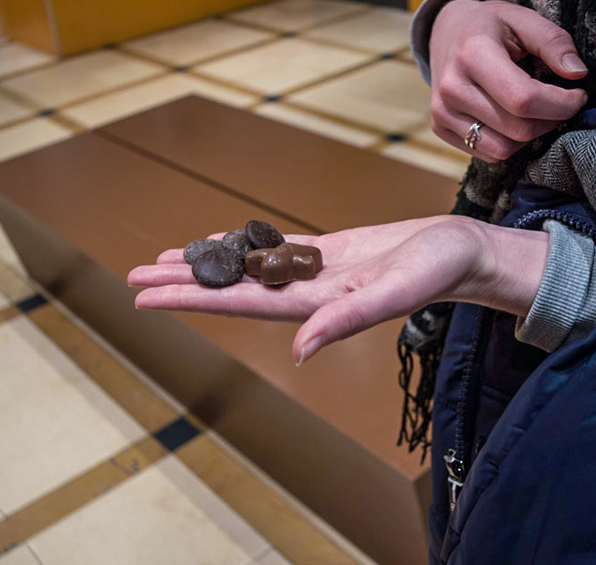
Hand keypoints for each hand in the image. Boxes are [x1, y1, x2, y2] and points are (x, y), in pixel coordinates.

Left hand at [127, 216, 547, 364]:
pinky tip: (221, 244)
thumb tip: (299, 351)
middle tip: (134, 275)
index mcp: (314, 305)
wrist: (460, 253)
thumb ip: (346, 320)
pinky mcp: (326, 255)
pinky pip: (273, 251)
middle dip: (182, 283)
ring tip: (164, 260)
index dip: (190, 300)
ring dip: (206, 266)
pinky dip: (243, 247)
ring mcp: (313, 274)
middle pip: (231, 288)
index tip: (145, 297)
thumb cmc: (437, 270)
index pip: (237, 304)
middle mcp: (305, 294)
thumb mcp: (394, 292)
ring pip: (247, 269)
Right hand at [429, 0, 588, 161]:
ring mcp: (442, 112)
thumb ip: (553, 41)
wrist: (443, 33)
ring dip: (530, 136)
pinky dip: (508, 142)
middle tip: (561, 105)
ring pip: (503, 149)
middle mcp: (452, 88)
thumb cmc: (489, 25)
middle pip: (518, 129)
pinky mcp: (440, 128)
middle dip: (551, 121)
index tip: (579, 95)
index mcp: (473, 55)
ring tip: (536, 113)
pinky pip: (487, 153)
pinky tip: (512, 119)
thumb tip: (578, 73)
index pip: (524, 100)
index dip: (561, 105)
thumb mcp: (522, 18)